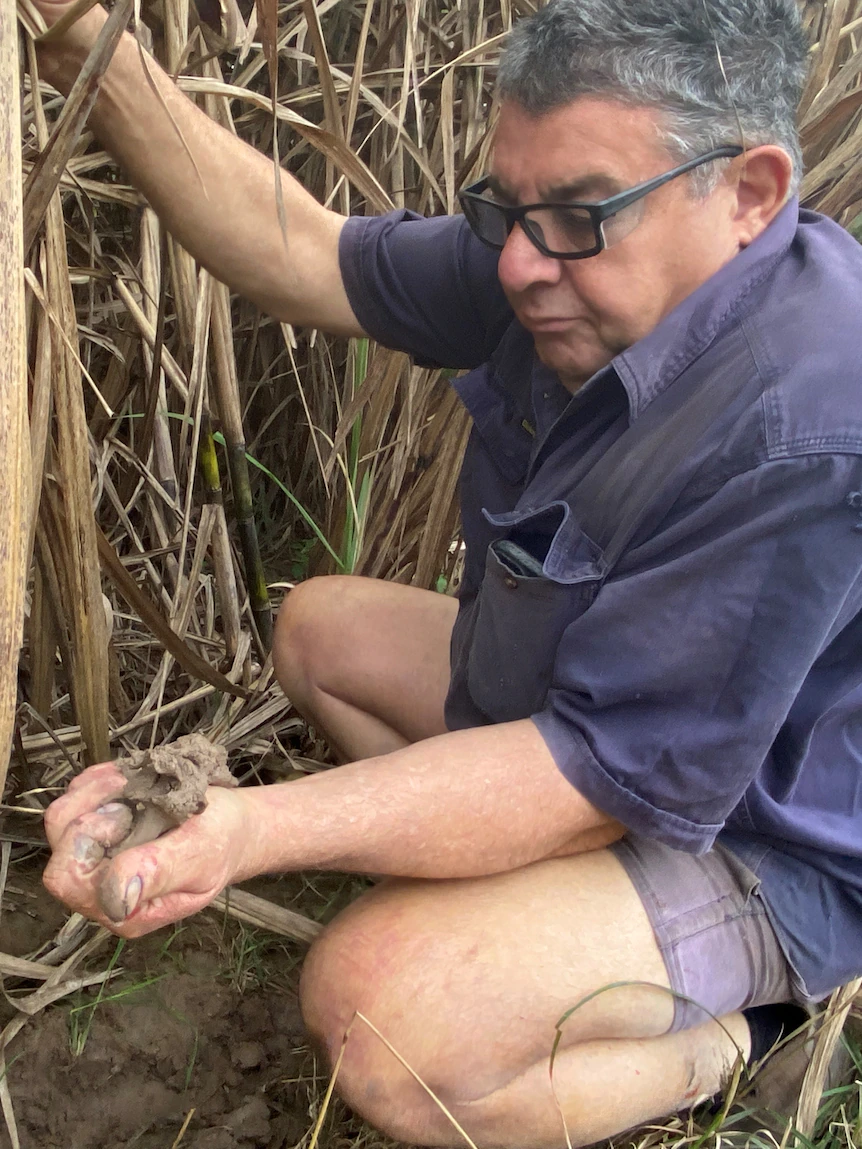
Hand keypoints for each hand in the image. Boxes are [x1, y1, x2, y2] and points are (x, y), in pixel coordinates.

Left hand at [43, 761, 253, 936]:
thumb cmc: (223, 842)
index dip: (91, 839)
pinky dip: (101, 780)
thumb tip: (116, 900)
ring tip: (137, 784)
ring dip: (98, 790)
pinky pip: (75, 797)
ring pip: (61, 817)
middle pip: (60, 846)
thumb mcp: (199, 855)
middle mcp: (100, 891)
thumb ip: (158, 874)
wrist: (234, 824)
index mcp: (125, 910)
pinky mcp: (95, 832)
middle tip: (136, 796)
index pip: (70, 879)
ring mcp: (95, 860)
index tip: (129, 816)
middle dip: (94, 808)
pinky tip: (134, 781)